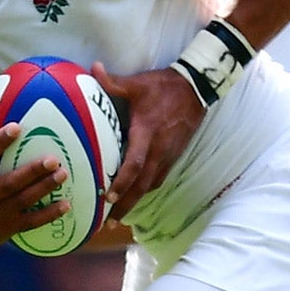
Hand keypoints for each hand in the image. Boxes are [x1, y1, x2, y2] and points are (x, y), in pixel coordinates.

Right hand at [0, 104, 70, 250]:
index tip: (17, 127)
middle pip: (10, 183)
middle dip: (32, 171)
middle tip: (53, 158)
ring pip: (24, 201)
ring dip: (44, 188)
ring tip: (63, 174)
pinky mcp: (8, 229)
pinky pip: (31, 222)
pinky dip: (49, 214)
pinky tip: (66, 204)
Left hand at [94, 62, 204, 222]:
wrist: (197, 89)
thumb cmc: (164, 87)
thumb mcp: (138, 84)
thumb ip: (113, 82)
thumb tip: (92, 68)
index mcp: (147, 134)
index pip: (135, 164)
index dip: (122, 181)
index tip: (108, 196)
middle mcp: (159, 150)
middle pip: (142, 185)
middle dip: (126, 205)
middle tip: (109, 221)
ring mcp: (168, 155)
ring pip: (151, 185)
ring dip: (135, 201)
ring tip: (119, 216)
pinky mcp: (173, 155)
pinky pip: (158, 178)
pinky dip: (145, 190)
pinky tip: (136, 196)